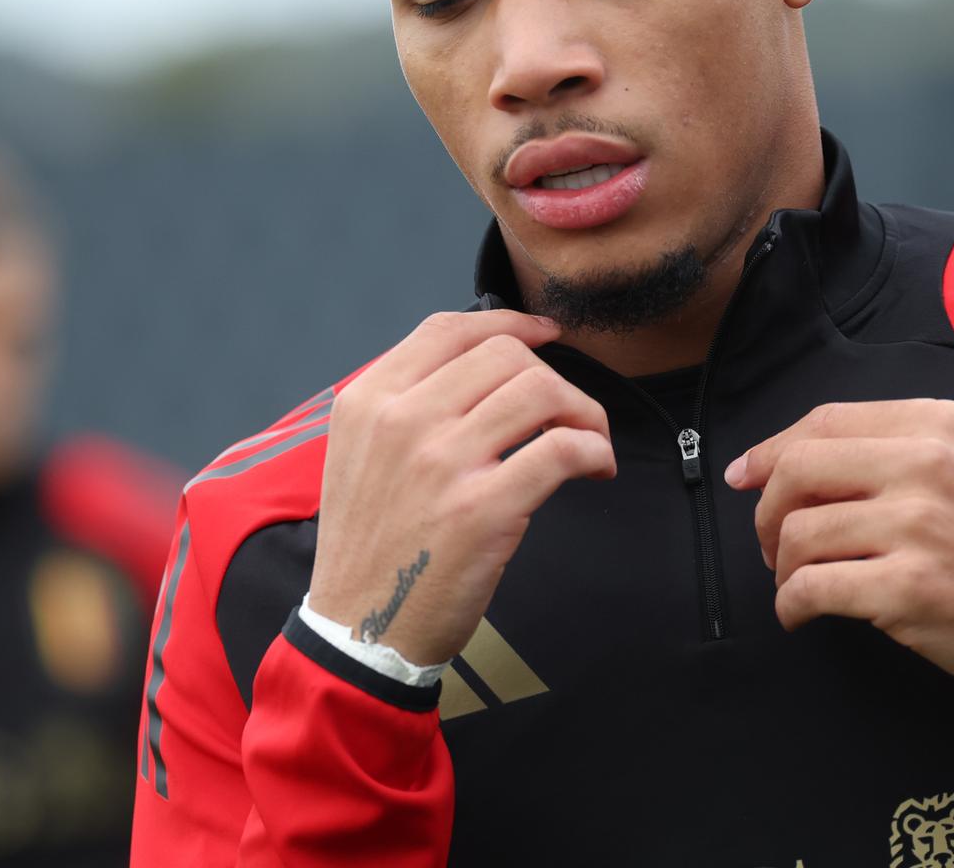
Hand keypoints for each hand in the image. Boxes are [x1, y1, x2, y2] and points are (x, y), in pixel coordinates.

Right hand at [307, 310, 615, 665]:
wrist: (360, 630)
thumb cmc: (370, 546)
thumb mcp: (357, 455)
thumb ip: (403, 406)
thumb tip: (481, 371)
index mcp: (368, 401)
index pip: (449, 329)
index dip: (510, 322)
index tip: (545, 335)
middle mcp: (401, 421)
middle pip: (505, 355)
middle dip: (552, 376)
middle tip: (567, 413)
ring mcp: (442, 463)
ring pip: (540, 391)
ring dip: (582, 411)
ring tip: (589, 441)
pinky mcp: (483, 510)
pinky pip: (560, 450)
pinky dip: (593, 450)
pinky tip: (596, 469)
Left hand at [725, 399, 953, 696]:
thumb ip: (888, 447)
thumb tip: (780, 458)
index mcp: (936, 423)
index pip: (825, 421)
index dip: (771, 449)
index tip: (746, 476)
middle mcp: (926, 464)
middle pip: (798, 468)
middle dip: (767, 509)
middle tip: (773, 543)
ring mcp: (918, 526)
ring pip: (799, 532)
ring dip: (782, 566)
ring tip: (797, 582)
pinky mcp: (909, 587)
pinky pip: (813, 588)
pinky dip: (790, 605)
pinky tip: (799, 614)